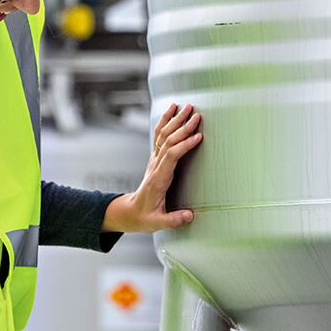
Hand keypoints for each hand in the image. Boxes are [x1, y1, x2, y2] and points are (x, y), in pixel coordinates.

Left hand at [103, 102, 202, 233]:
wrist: (132, 212)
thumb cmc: (145, 217)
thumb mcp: (158, 223)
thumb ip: (173, 220)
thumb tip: (190, 216)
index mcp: (158, 179)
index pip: (171, 156)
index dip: (184, 145)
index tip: (198, 137)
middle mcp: (155, 166)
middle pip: (168, 141)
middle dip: (182, 126)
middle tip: (196, 114)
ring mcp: (154, 160)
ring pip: (164, 135)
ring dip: (176, 119)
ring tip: (188, 106)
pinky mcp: (155, 158)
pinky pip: (159, 135)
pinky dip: (166, 121)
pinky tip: (173, 110)